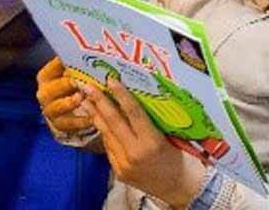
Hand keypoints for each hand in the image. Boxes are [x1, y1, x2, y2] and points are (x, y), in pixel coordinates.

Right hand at [35, 56, 93, 133]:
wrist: (69, 110)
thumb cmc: (75, 84)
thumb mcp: (74, 73)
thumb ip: (79, 65)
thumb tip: (95, 52)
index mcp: (47, 76)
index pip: (53, 68)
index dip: (63, 65)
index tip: (76, 62)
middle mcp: (45, 93)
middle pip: (51, 89)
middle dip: (64, 85)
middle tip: (78, 81)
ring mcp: (50, 110)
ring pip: (56, 108)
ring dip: (69, 103)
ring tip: (82, 98)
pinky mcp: (58, 125)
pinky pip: (67, 125)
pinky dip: (79, 122)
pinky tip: (91, 118)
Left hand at [82, 78, 207, 208]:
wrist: (180, 188)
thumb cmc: (181, 158)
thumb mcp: (170, 135)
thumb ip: (151, 120)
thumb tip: (133, 98)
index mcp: (152, 142)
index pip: (133, 113)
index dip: (121, 94)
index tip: (110, 80)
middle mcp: (135, 153)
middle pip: (114, 122)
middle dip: (99, 102)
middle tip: (88, 87)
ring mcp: (124, 164)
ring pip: (107, 135)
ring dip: (96, 116)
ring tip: (86, 101)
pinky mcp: (119, 172)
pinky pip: (109, 148)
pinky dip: (105, 133)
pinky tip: (99, 122)